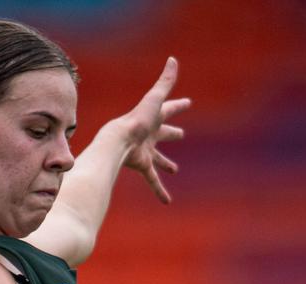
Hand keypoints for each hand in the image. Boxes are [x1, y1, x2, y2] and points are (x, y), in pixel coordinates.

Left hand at [116, 56, 189, 203]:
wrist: (118, 140)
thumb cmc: (136, 120)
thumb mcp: (154, 99)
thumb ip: (164, 81)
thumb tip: (173, 59)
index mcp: (154, 118)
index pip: (169, 109)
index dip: (178, 106)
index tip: (187, 103)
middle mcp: (150, 134)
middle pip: (163, 133)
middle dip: (172, 133)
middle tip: (181, 134)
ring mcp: (146, 151)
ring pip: (158, 159)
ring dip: (166, 164)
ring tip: (174, 170)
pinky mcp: (142, 165)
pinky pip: (152, 180)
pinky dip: (159, 191)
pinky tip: (167, 202)